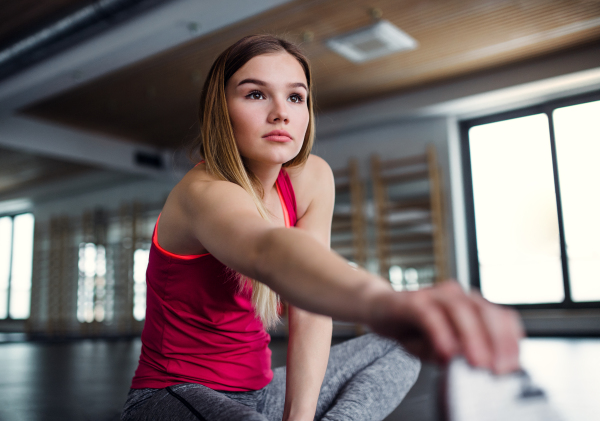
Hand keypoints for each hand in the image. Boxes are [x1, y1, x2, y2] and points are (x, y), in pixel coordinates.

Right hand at [367, 281, 523, 373]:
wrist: (379, 309)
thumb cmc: (414, 327)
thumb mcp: (443, 346)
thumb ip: (461, 354)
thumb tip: (478, 368)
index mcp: (471, 304)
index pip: (502, 317)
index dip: (511, 341)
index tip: (513, 366)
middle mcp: (457, 295)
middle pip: (486, 312)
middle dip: (496, 342)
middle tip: (498, 369)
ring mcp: (435, 295)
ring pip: (461, 310)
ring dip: (472, 338)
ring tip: (477, 363)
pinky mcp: (413, 300)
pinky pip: (430, 315)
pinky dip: (441, 334)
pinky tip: (446, 353)